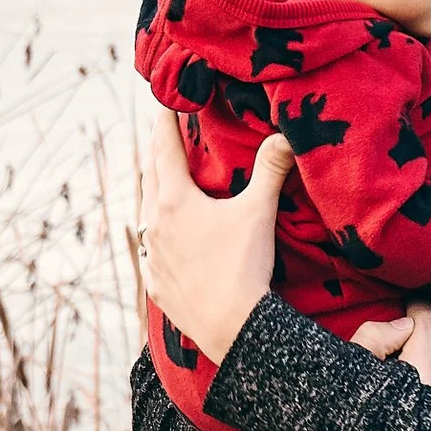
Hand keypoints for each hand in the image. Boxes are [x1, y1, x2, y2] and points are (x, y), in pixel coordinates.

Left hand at [137, 113, 295, 364]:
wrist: (232, 328)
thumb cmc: (244, 266)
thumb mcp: (259, 212)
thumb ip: (271, 169)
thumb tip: (287, 134)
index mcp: (174, 201)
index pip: (165, 150)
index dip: (164, 123)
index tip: (163, 103)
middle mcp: (153, 225)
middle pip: (149, 179)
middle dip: (156, 154)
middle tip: (160, 136)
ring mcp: (151, 257)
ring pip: (144, 214)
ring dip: (152, 194)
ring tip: (159, 184)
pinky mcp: (155, 284)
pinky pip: (148, 250)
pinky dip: (153, 235)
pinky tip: (159, 240)